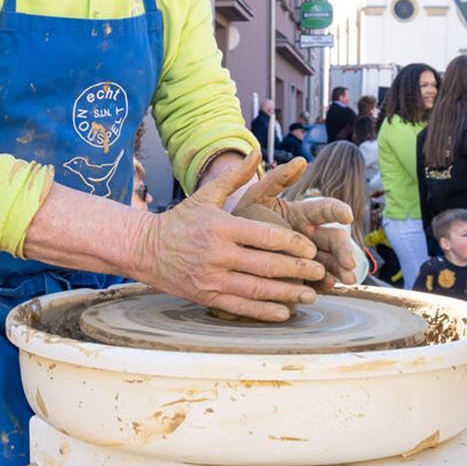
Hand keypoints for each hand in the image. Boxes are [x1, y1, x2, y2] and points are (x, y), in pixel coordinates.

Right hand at [134, 151, 330, 320]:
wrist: (145, 249)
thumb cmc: (181, 220)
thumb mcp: (206, 195)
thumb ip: (235, 177)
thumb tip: (257, 152)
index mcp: (222, 227)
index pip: (267, 237)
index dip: (293, 245)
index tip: (311, 249)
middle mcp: (218, 254)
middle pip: (267, 266)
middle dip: (299, 271)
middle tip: (320, 272)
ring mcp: (212, 278)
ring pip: (258, 290)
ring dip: (288, 294)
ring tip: (311, 295)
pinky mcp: (207, 297)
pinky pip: (241, 308)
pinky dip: (264, 312)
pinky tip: (285, 313)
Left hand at [233, 157, 357, 290]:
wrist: (227, 244)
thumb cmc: (244, 216)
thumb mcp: (257, 196)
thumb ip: (278, 178)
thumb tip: (302, 159)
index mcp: (303, 213)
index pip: (326, 210)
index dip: (338, 211)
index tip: (346, 215)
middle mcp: (309, 234)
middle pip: (333, 239)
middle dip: (344, 250)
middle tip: (349, 262)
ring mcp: (306, 257)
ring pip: (330, 261)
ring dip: (340, 269)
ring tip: (345, 279)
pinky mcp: (300, 275)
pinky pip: (315, 280)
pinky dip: (323, 283)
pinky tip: (327, 287)